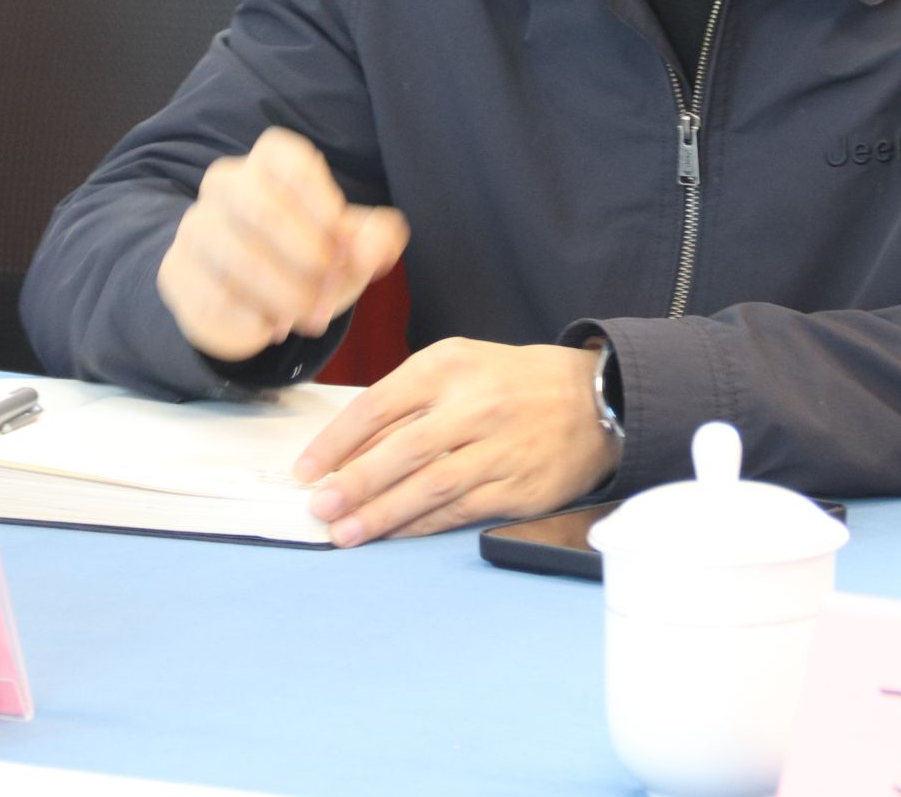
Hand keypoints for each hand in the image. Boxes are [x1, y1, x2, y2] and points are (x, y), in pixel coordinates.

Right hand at [156, 127, 408, 361]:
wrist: (249, 294)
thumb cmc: (307, 254)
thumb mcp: (349, 246)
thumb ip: (374, 240)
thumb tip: (374, 249)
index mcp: (270, 162)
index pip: (294, 165)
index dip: (326, 208)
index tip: (347, 248)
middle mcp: (225, 185)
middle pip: (264, 212)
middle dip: (310, 258)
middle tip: (334, 287)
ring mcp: (195, 228)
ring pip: (239, 260)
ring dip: (286, 296)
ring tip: (313, 318)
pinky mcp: (176, 274)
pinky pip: (213, 300)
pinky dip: (253, 322)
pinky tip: (275, 328)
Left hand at [292, 339, 621, 545]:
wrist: (594, 399)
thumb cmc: (512, 382)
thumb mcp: (458, 366)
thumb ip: (406, 400)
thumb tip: (346, 449)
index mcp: (451, 366)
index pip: (378, 405)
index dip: (336, 442)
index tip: (306, 469)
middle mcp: (476, 405)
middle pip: (402, 450)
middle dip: (354, 484)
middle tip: (319, 507)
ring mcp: (501, 448)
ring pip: (430, 487)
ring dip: (382, 514)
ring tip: (345, 532)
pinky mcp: (520, 487)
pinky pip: (460, 510)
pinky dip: (421, 525)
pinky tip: (394, 534)